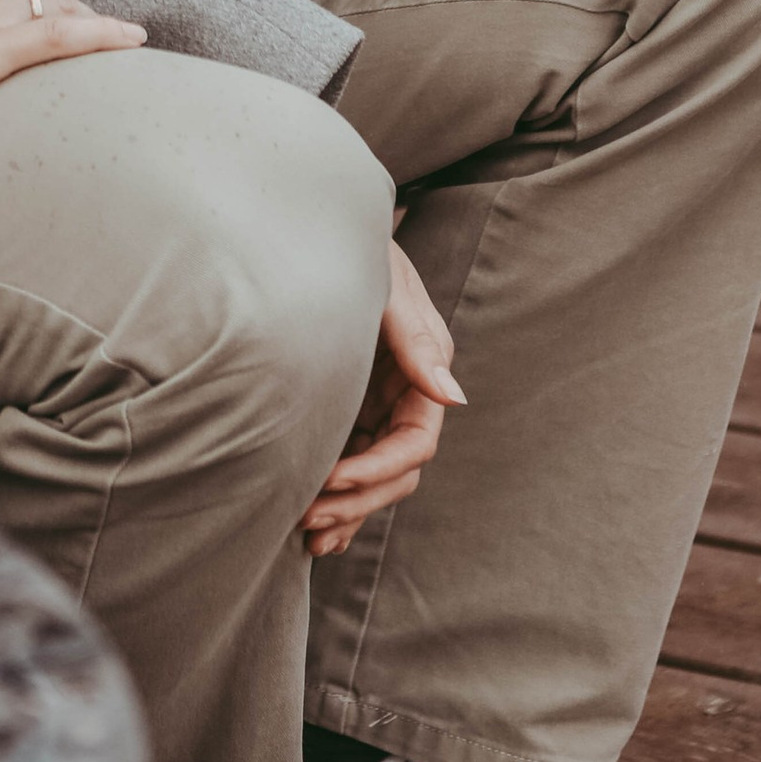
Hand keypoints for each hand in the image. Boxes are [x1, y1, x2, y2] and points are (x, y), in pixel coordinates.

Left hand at [302, 238, 462, 556]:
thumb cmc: (356, 249)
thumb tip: (455, 398)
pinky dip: (337, 501)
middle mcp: (405, 396)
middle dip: (357, 500)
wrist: (318, 225)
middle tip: (306, 516)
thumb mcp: (386, 287)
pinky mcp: (346, 410)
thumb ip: (417, 341)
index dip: (377, 469)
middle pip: (395, 472)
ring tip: (305, 536)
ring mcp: (376, 406)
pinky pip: (349, 467)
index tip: (331, 478)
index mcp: (424, 371)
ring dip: (345, 511)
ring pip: (372, 478)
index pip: (414, 443)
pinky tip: (313, 535)